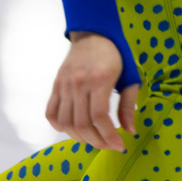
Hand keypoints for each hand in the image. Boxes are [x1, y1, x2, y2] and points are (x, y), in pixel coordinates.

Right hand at [46, 33, 135, 150]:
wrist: (93, 34)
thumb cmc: (117, 55)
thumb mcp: (131, 77)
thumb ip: (129, 105)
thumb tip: (130, 130)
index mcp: (99, 80)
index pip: (100, 118)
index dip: (109, 136)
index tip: (120, 146)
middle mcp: (78, 84)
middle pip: (81, 124)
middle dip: (96, 141)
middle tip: (108, 146)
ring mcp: (64, 85)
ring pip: (65, 122)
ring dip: (79, 138)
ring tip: (94, 140)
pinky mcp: (55, 86)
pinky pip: (51, 113)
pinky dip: (60, 127)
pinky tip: (73, 131)